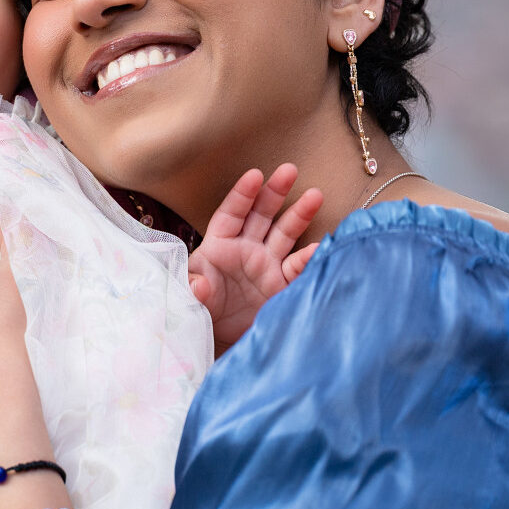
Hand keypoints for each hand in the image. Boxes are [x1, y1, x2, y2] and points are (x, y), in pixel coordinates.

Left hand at [187, 165, 319, 353]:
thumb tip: (199, 285)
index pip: (231, 213)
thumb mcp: (187, 297)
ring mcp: (266, 265)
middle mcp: (245, 249)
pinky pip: (298, 268)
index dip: (242, 194)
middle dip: (275, 192)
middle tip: (289, 170)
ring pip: (285, 233)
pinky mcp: (281, 285)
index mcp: (219, 245)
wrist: (218, 339)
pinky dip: (309, 258)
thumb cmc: (198, 310)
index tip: (255, 175)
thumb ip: (192, 287)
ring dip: (299, 215)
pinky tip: (320, 247)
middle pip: (261, 214)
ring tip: (315, 195)